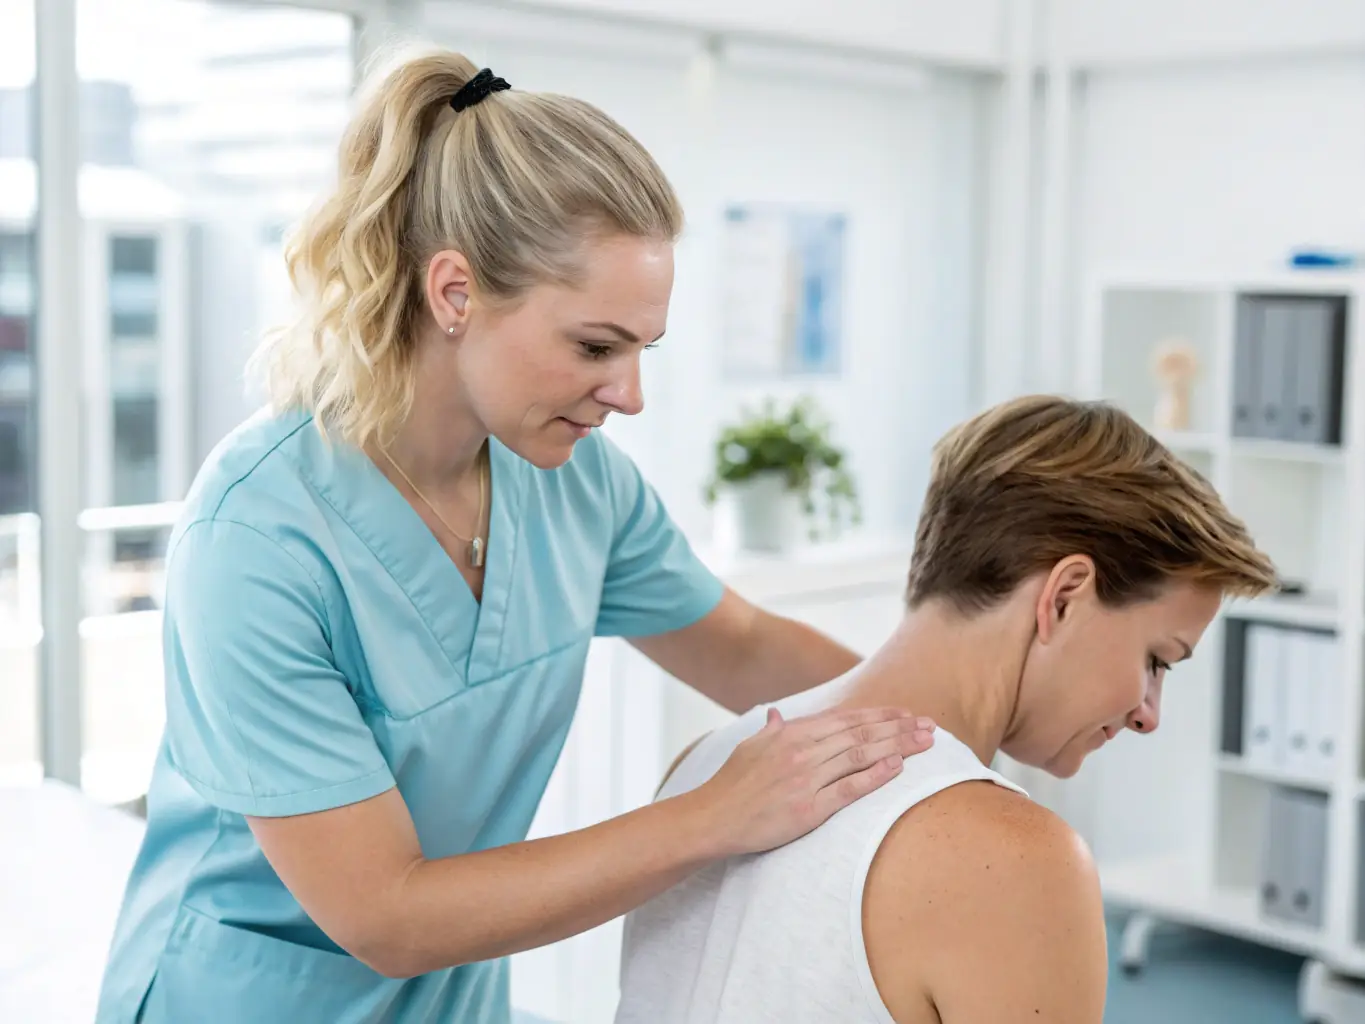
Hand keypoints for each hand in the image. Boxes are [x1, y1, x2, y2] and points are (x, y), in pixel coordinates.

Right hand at [687, 706, 935, 857]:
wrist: (711, 817)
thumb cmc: (730, 784)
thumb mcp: (748, 747)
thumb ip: (769, 729)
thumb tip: (776, 713)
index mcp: (791, 733)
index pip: (845, 719)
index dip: (879, 716)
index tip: (906, 714)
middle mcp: (801, 750)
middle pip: (860, 734)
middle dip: (899, 728)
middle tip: (930, 726)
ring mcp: (805, 778)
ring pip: (860, 756)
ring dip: (897, 746)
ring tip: (925, 742)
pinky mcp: (807, 809)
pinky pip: (849, 789)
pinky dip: (875, 775)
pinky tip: (897, 766)